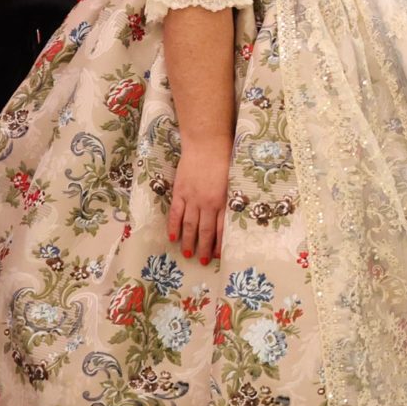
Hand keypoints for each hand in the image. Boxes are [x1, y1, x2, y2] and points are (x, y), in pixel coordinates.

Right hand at [167, 142, 229, 267]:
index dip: (220, 243)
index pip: (222, 228)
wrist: (207, 144)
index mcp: (223, 201)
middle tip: (204, 261)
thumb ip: (230, 199)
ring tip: (188, 254)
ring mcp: (192, 198)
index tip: (218, 255)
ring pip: (189, 225)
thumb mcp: (233, 181)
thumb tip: (230, 216)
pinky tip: (172, 237)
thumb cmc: (225, 159)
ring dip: (188, 241)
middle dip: (205, 247)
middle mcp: (207, 203)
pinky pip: (175, 213)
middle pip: (205, 230)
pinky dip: (173, 226)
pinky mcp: (179, 192)